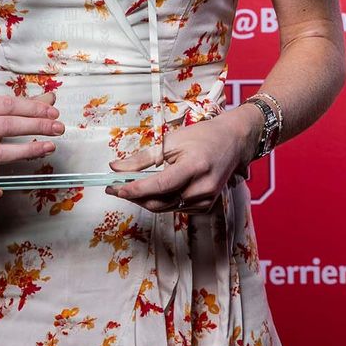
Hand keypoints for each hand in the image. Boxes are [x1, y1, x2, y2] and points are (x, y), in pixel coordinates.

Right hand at [0, 90, 64, 205]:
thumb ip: (19, 103)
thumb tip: (51, 99)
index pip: (8, 106)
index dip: (33, 109)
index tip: (53, 113)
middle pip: (6, 127)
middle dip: (36, 127)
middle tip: (58, 128)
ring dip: (26, 152)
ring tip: (48, 148)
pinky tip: (0, 191)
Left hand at [104, 106, 259, 213]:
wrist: (232, 142)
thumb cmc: (202, 136)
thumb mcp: (171, 141)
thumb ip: (143, 157)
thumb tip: (116, 167)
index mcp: (194, 167)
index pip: (159, 185)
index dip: (134, 189)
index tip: (113, 187)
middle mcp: (202, 188)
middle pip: (159, 202)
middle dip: (134, 196)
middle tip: (114, 187)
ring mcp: (206, 201)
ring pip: (166, 208)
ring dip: (146, 200)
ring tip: (130, 187)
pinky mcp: (205, 207)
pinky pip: (176, 209)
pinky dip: (162, 201)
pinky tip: (154, 190)